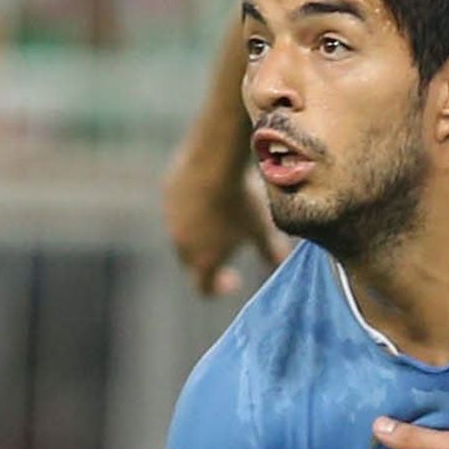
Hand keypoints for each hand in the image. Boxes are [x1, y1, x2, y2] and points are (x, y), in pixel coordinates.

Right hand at [162, 160, 289, 296]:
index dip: (217, 287)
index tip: (232, 279)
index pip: (204, 287)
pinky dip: (193, 204)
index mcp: (204, 260)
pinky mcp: (168, 192)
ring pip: (182, 232)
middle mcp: (182, 244)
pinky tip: (213, 188)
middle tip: (228, 247)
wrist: (214, 161)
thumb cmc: (243, 200)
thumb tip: (280, 263)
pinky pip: (179, 205)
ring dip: (199, 230)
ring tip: (223, 213)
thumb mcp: (262, 228)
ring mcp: (171, 218)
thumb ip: (271, 251)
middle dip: (208, 258)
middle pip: (191, 261)